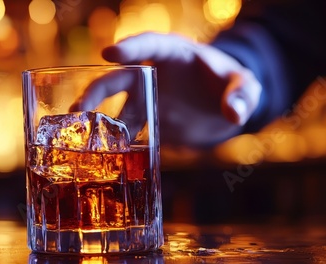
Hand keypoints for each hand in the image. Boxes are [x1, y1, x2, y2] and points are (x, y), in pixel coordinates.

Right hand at [71, 32, 261, 147]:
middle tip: (80, 108)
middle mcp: (152, 75)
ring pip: (115, 108)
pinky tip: (103, 156)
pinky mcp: (147, 121)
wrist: (224, 108)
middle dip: (97, 91)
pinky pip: (127, 131)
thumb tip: (234, 114)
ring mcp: (146, 99)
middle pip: (118, 78)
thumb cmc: (233, 86)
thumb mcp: (246, 86)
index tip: (109, 54)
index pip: (148, 46)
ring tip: (79, 137)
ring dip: (98, 122)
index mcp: (172, 55)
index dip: (130, 49)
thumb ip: (242, 95)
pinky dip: (115, 143)